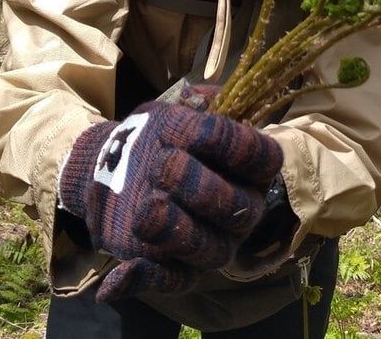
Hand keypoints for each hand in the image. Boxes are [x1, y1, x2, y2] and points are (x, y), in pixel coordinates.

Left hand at [58, 100, 281, 300]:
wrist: (120, 166)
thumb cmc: (161, 137)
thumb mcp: (176, 111)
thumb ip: (195, 104)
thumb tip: (200, 99)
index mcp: (246, 170)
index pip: (263, 160)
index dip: (242, 149)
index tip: (204, 134)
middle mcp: (238, 210)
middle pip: (237, 208)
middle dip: (201, 187)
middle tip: (164, 163)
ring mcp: (209, 241)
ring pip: (208, 249)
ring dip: (178, 231)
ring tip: (146, 209)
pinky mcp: (175, 267)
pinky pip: (170, 282)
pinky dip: (144, 280)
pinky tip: (117, 278)